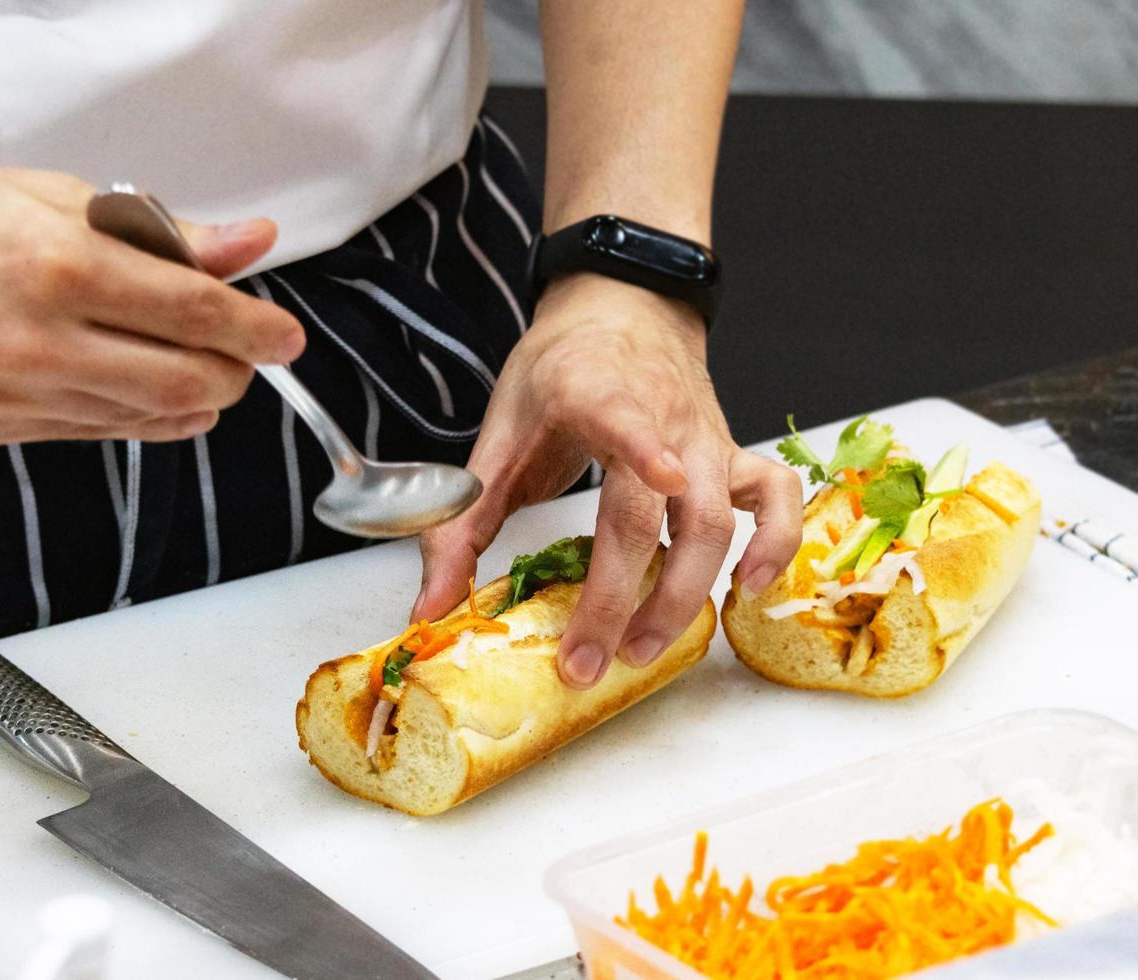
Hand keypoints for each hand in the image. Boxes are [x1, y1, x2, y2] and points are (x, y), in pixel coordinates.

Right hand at [0, 141, 302, 443]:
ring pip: (147, 420)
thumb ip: (159, 232)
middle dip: (234, 373)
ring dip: (192, 400)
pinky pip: (93, 436)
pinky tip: (138, 393)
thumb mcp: (44, 196)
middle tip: (242, 353)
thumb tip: (246, 244)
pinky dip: (135, 419)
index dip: (259, 329)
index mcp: (60, 266)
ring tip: (196, 370)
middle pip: (188, 384)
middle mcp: (41, 342)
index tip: (285, 336)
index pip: (199, 313)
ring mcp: (14, 398)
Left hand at [412, 273, 801, 687]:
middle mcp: (662, 418)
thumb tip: (431, 608)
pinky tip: (749, 588)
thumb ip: (462, 523)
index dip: (646, 449)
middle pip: (656, 512)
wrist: (620, 310)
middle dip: (623, 595)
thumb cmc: (557, 374)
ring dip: (685, 594)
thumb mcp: (498, 435)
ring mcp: (706, 439)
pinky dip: (776, 544)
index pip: (625, 420)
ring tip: (642, 649)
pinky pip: (777, 499)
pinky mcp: (733, 454)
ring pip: (718, 520)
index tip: (667, 479)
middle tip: (587, 660)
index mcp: (595, 396)